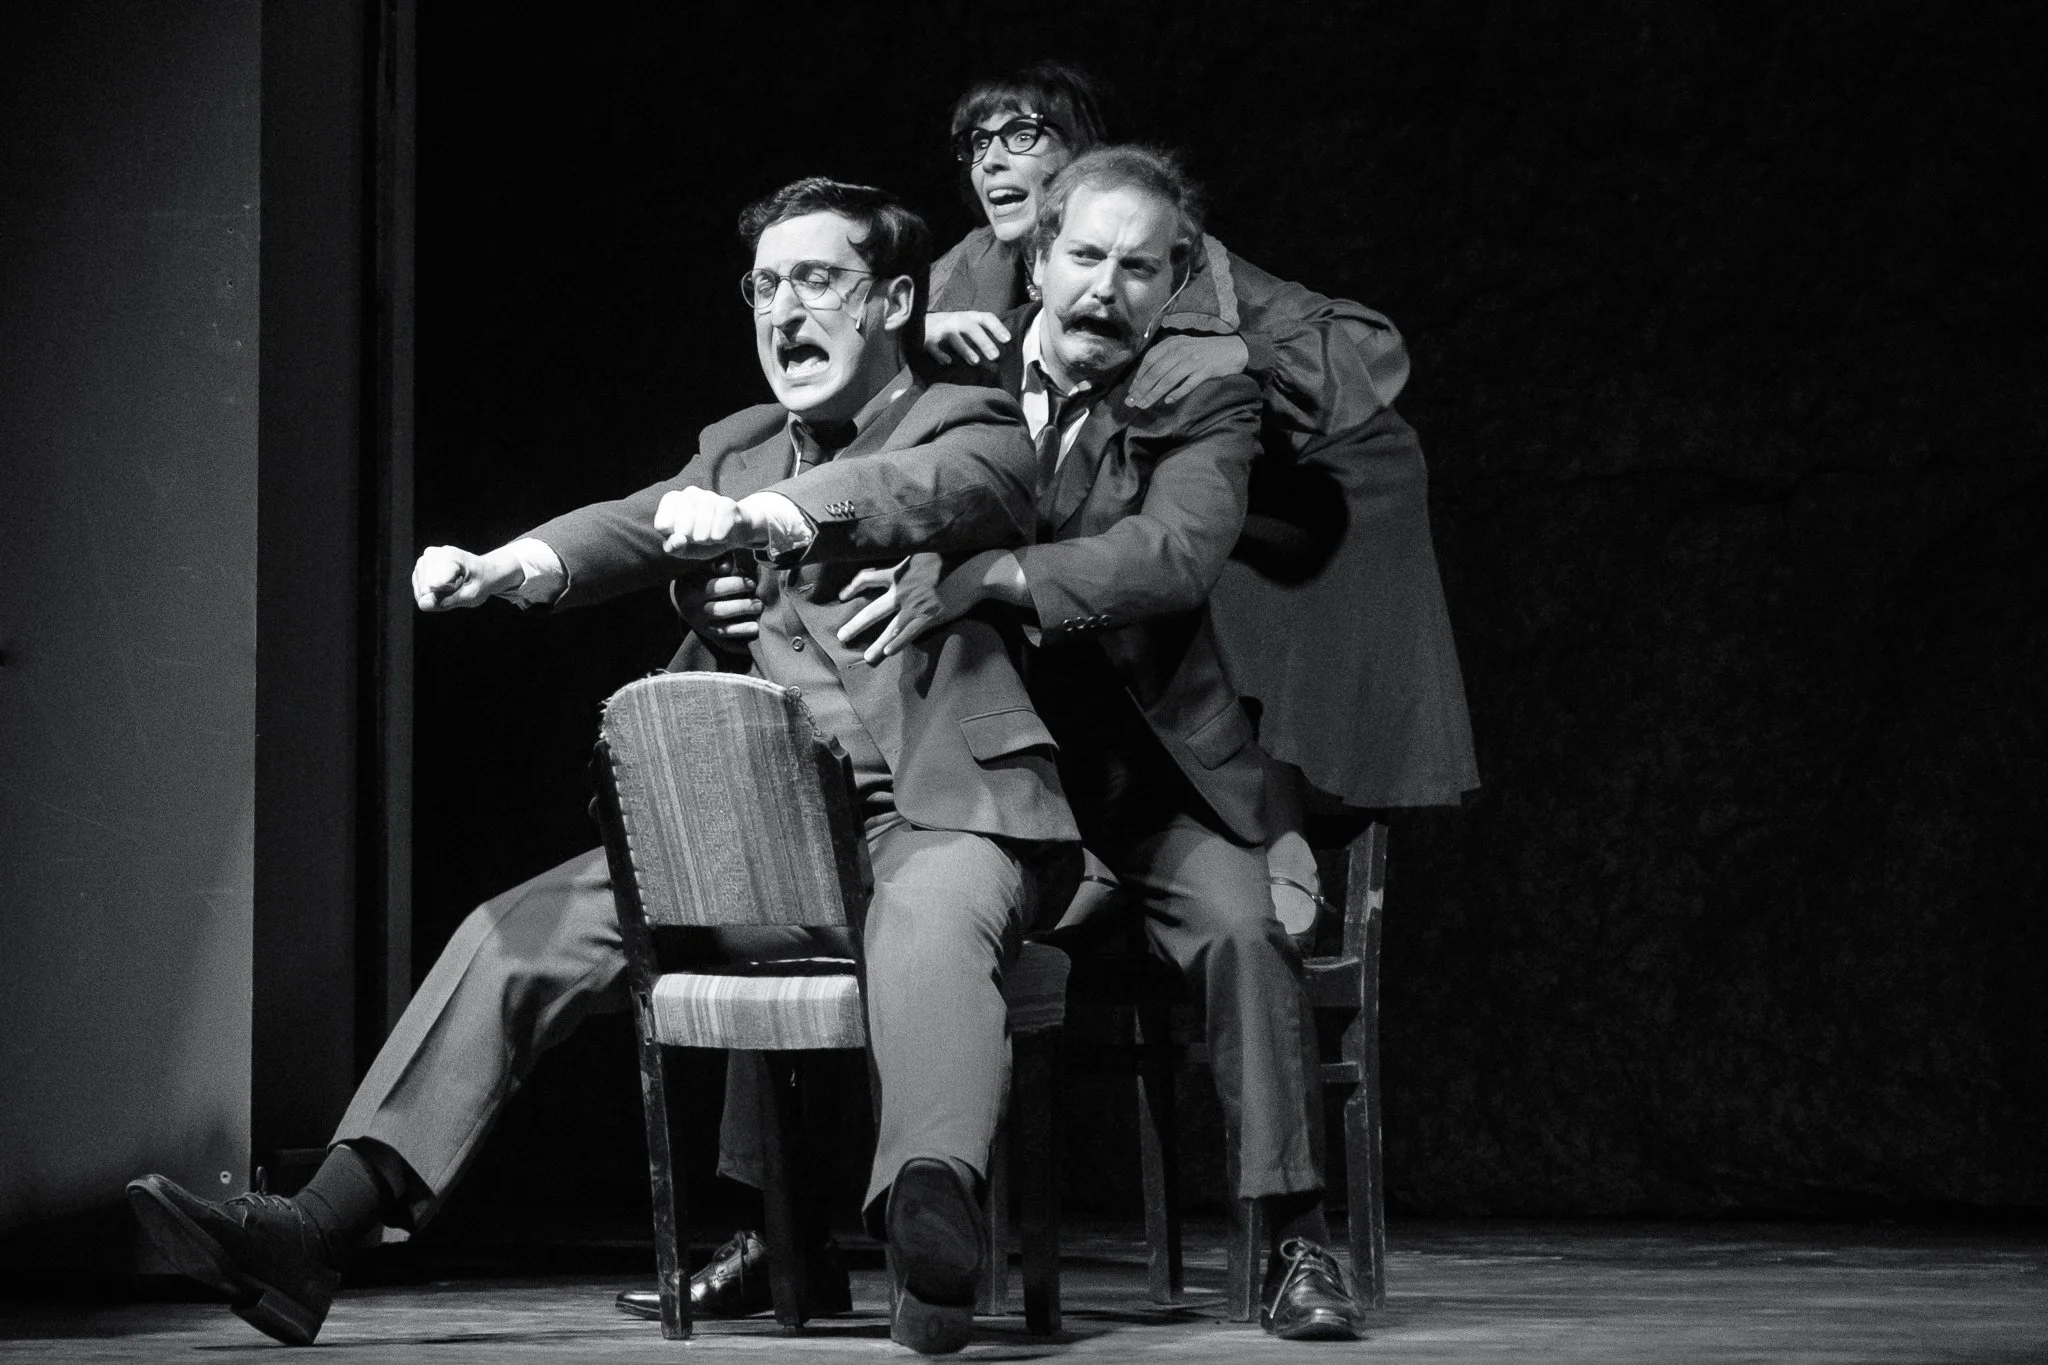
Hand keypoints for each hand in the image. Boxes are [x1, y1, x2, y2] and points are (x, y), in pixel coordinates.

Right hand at [412, 545, 510, 610]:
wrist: (483, 572)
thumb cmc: (480, 582)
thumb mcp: (471, 595)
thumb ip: (447, 601)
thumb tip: (422, 604)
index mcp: (448, 555)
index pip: (436, 586)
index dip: (451, 591)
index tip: (464, 581)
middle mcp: (431, 554)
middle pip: (427, 590)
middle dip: (443, 593)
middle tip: (459, 583)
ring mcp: (423, 560)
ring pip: (421, 592)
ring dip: (437, 594)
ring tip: (452, 583)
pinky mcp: (419, 569)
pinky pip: (419, 592)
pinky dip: (432, 594)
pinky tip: (444, 585)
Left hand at [655, 486, 761, 558]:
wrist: (731, 534)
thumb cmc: (701, 538)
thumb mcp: (682, 548)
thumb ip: (672, 547)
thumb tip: (678, 539)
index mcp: (671, 500)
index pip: (663, 525)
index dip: (674, 537)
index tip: (682, 535)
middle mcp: (689, 493)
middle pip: (682, 529)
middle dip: (692, 539)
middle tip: (700, 537)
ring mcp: (709, 495)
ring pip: (701, 528)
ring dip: (707, 539)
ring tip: (711, 535)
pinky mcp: (727, 503)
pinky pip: (719, 528)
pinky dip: (720, 538)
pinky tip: (722, 534)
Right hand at [674, 568, 763, 647]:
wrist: (682, 599)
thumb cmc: (696, 577)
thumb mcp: (699, 569)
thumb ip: (714, 565)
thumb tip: (727, 565)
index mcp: (691, 592)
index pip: (713, 589)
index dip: (733, 585)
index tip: (751, 583)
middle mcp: (694, 611)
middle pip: (719, 611)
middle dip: (741, 608)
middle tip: (759, 604)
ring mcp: (701, 626)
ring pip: (722, 630)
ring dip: (741, 629)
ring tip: (758, 626)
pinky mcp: (708, 636)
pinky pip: (724, 644)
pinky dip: (738, 646)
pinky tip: (752, 645)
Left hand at [835, 554, 963, 663]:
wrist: (972, 572)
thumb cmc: (950, 561)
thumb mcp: (923, 555)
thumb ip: (908, 561)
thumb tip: (900, 561)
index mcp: (899, 574)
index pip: (868, 578)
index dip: (853, 586)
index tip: (842, 595)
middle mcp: (902, 591)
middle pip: (872, 610)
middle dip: (855, 625)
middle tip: (841, 637)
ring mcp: (914, 605)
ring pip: (890, 628)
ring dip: (877, 645)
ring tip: (867, 658)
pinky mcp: (929, 616)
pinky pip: (910, 633)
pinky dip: (899, 643)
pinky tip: (889, 653)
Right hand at [922, 310, 1011, 366]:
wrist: (920, 323)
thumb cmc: (951, 327)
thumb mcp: (967, 324)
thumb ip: (982, 332)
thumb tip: (1004, 347)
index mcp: (969, 317)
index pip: (986, 318)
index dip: (997, 327)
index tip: (1008, 339)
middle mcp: (956, 320)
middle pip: (971, 328)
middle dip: (984, 341)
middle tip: (995, 356)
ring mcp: (941, 329)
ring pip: (955, 339)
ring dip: (965, 350)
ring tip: (975, 362)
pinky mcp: (928, 339)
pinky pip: (934, 347)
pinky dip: (940, 354)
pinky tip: (947, 362)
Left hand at [1127, 333, 1249, 408]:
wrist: (1234, 349)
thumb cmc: (1206, 350)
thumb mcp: (1184, 346)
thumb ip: (1167, 356)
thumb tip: (1147, 376)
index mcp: (1173, 343)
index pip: (1149, 360)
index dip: (1139, 377)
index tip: (1131, 391)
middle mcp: (1181, 350)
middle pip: (1156, 371)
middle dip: (1142, 388)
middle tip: (1133, 402)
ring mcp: (1193, 360)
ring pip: (1168, 379)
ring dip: (1154, 394)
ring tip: (1145, 405)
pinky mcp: (1205, 370)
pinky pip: (1187, 384)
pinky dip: (1177, 393)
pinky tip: (1168, 401)